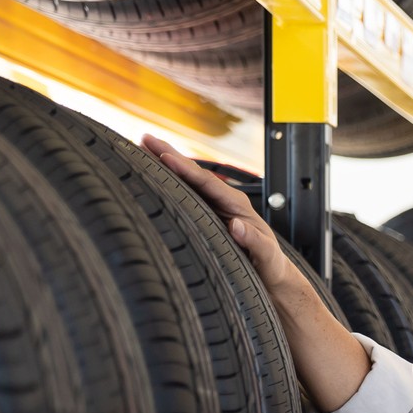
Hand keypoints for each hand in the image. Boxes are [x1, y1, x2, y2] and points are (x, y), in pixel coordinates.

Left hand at [139, 134, 369, 412]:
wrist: (299, 325)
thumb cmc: (256, 296)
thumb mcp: (220, 270)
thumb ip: (197, 251)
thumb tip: (153, 242)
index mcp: (229, 228)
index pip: (197, 191)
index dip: (171, 167)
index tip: (140, 142)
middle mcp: (246, 230)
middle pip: (212, 189)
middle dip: (181, 165)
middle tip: (150, 142)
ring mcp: (262, 249)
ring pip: (236, 211)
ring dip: (210, 189)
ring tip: (182, 168)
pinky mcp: (276, 273)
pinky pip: (264, 255)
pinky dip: (251, 240)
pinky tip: (235, 227)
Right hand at [140, 135, 300, 296]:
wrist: (271, 273)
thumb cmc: (270, 265)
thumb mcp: (266, 256)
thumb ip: (255, 242)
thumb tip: (238, 226)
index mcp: (238, 205)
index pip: (207, 183)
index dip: (185, 169)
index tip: (165, 158)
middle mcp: (225, 200)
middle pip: (193, 173)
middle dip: (169, 155)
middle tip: (144, 139)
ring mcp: (214, 206)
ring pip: (186, 180)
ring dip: (165, 163)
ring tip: (141, 147)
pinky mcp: (206, 215)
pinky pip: (184, 194)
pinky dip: (168, 181)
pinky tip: (152, 174)